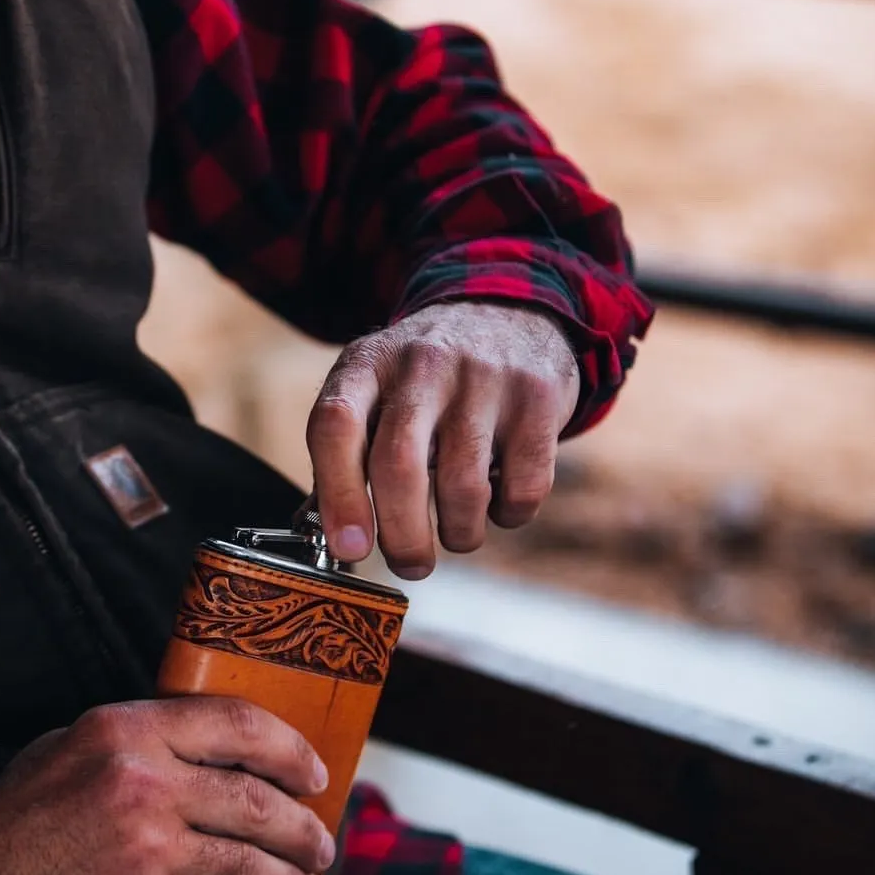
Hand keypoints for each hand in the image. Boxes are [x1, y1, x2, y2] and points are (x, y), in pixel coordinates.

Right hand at [0, 697, 333, 874]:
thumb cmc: (21, 813)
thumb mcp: (75, 745)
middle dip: (305, 829)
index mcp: (129, 731)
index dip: (290, 750)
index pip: (237, 725)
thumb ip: (147, 742)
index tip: (316, 773)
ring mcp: (148, 850)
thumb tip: (228, 756)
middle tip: (323, 843)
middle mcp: (145, 784)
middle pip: (257, 802)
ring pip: (248, 864)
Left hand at [307, 303, 578, 578]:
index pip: (336, 426)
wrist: (509, 311)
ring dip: (459, 532)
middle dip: (403, 536)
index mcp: (367, 364)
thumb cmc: (426, 379)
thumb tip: (342, 541)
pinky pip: (523, 488)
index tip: (349, 548)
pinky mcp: (538, 397)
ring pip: (463, 487)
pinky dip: (509, 515)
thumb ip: (351, 453)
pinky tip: (500, 499)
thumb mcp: (375, 388)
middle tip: (410, 563)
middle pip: (399, 465)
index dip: (339, 495)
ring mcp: (483, 376)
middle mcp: (422, 363)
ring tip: (457, 530)